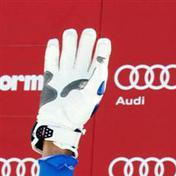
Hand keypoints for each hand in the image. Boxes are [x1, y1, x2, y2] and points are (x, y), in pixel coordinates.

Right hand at [31, 28, 110, 156]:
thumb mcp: (91, 95)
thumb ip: (97, 78)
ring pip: (68, 52)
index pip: (99, 60)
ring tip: (71, 34)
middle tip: (89, 33)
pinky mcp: (52, 76)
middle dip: (87, 41)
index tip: (104, 42)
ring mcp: (65, 75)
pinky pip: (52, 59)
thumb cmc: (78, 112)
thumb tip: (103, 61)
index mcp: (92, 81)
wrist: (59, 123)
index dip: (102, 50)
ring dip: (70, 41)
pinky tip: (55, 43)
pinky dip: (53, 50)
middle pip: (84, 52)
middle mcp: (80, 75)